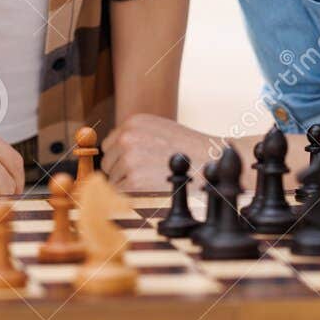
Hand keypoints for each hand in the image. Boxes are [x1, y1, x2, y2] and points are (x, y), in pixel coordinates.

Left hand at [104, 114, 229, 191]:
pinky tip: (151, 190)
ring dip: (128, 185)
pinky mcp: (134, 180)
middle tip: (148, 176)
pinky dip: (132, 197)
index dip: (121, 158)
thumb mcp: (160, 130)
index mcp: (132, 123)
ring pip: (112, 180)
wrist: (211, 163)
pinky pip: (120, 193)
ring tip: (154, 181)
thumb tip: (112, 154)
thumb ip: (135, 137)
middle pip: (108, 163)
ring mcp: (129, 158)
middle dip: (122, 172)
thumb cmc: (188, 150)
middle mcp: (127, 137)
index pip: (110, 145)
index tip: (137, 165)